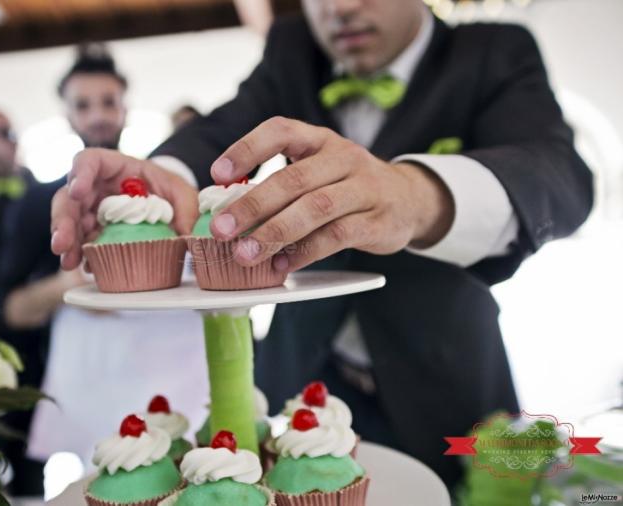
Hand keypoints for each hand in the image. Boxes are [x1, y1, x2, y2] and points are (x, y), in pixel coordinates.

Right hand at [50, 148, 198, 269]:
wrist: (170, 207)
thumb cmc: (172, 192)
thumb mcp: (184, 196)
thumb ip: (186, 211)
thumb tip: (189, 236)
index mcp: (116, 167)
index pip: (90, 160)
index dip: (80, 173)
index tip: (77, 191)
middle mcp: (97, 187)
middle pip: (69, 197)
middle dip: (63, 220)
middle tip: (62, 243)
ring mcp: (92, 210)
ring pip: (69, 222)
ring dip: (67, 242)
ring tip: (69, 262)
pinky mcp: (93, 232)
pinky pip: (82, 242)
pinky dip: (82, 255)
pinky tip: (86, 267)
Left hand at [208, 117, 454, 271]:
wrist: (410, 199)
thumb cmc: (347, 186)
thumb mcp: (319, 171)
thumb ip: (280, 184)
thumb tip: (227, 210)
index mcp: (320, 140)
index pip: (281, 130)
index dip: (248, 148)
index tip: (218, 173)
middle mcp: (344, 158)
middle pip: (294, 179)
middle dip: (252, 204)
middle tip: (221, 228)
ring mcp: (364, 189)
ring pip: (315, 209)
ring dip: (275, 232)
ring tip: (245, 253)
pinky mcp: (377, 221)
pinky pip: (336, 236)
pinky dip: (305, 252)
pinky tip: (281, 265)